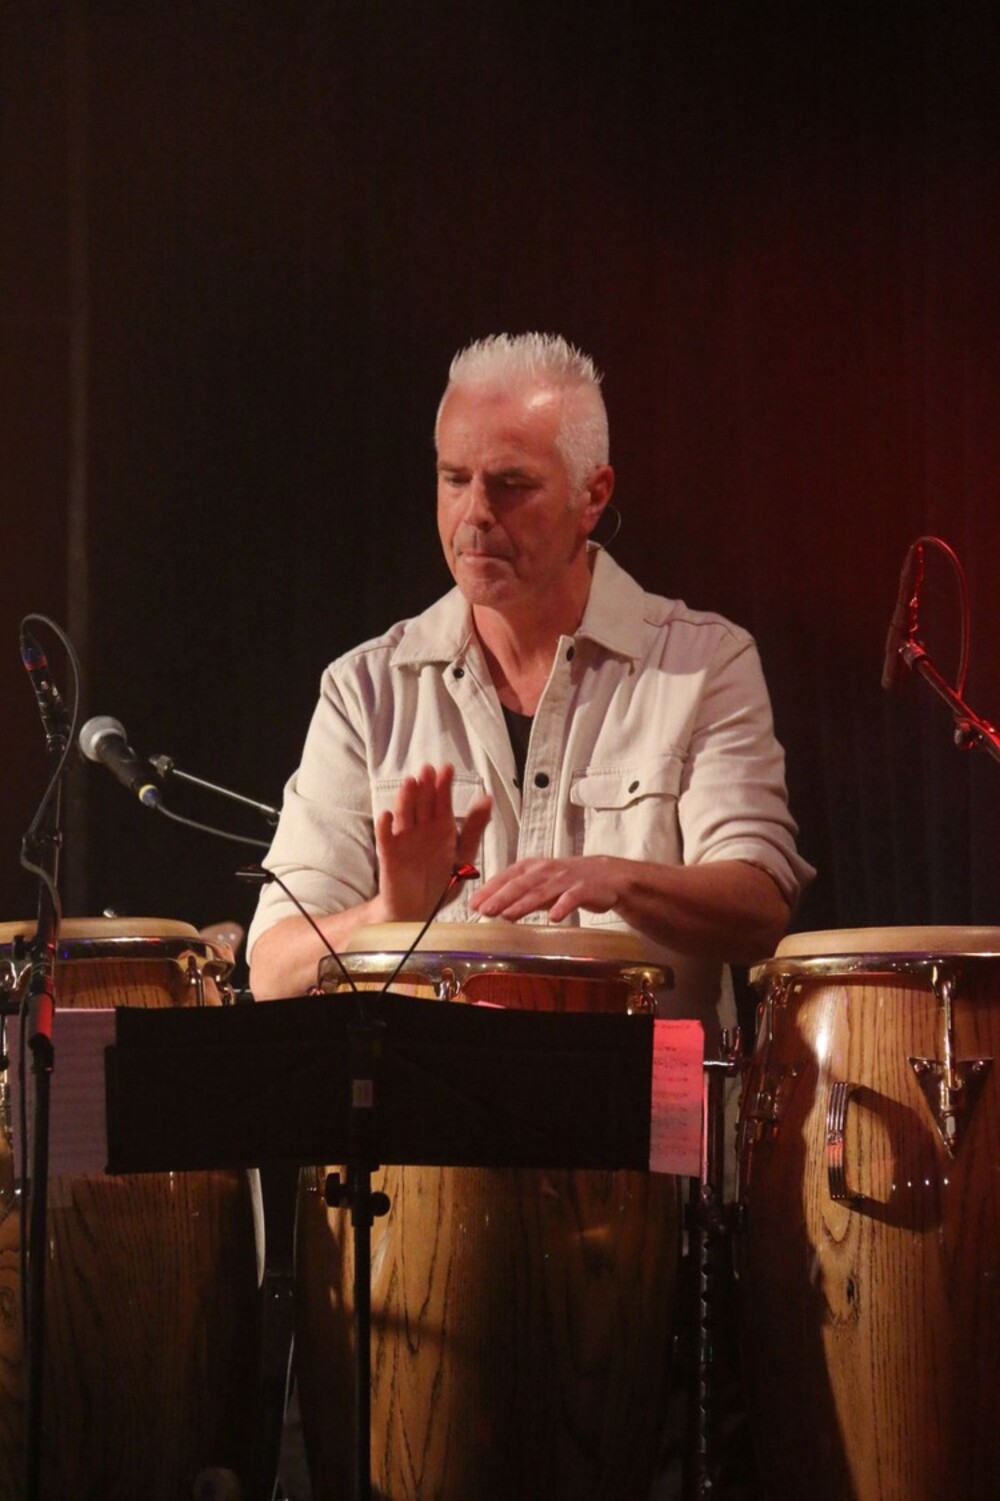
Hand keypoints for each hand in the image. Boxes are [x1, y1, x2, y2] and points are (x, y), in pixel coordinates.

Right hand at [375, 763, 491, 920]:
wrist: (419, 910)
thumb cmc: (441, 882)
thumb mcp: (463, 855)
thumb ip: (474, 828)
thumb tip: (488, 798)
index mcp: (441, 828)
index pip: (442, 801)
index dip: (444, 785)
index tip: (447, 769)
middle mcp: (421, 829)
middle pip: (422, 803)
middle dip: (425, 786)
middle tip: (428, 769)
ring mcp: (404, 839)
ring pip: (404, 815)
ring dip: (406, 799)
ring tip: (410, 783)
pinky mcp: (389, 854)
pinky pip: (385, 838)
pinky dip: (384, 826)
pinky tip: (386, 815)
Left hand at [470, 855, 625, 923]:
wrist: (608, 876)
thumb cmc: (568, 881)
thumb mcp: (540, 885)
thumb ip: (518, 895)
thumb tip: (492, 907)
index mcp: (533, 867)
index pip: (507, 877)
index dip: (489, 890)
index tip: (473, 904)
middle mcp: (547, 870)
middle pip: (520, 884)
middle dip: (501, 897)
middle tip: (484, 910)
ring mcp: (566, 879)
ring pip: (541, 891)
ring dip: (524, 903)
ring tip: (508, 915)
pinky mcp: (585, 888)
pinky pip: (572, 897)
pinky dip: (563, 906)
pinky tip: (553, 918)